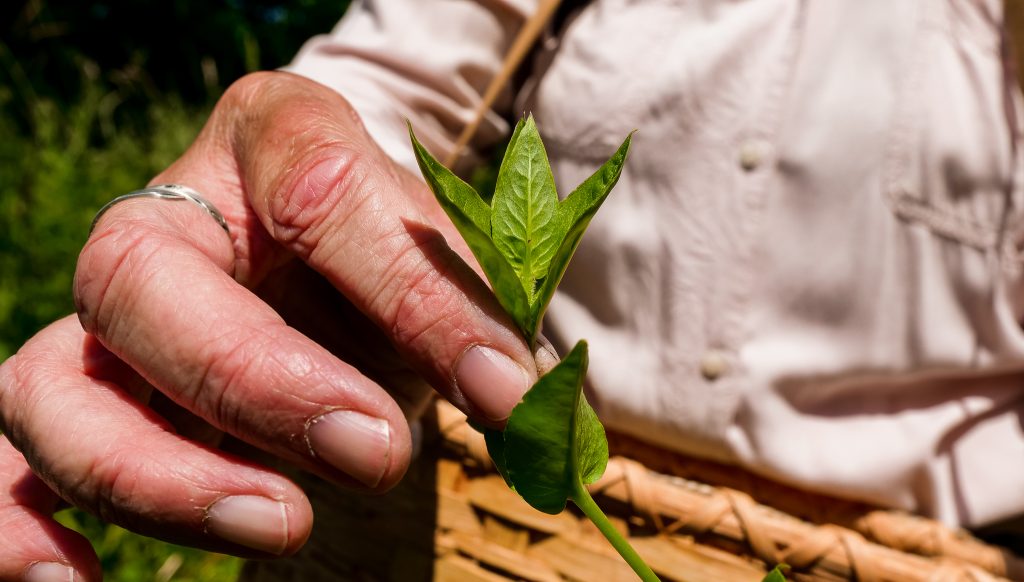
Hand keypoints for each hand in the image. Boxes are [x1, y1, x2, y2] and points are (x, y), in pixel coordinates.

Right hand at [0, 71, 543, 573]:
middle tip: (373, 452)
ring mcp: (109, 320)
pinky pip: (7, 465)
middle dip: (252, 380)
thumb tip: (512, 400)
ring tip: (282, 524)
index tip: (499, 386)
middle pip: (138, 280)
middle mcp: (165, 217)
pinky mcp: (85, 404)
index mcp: (270, 139)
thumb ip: (470, 310)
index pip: (318, 187)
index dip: (412, 291)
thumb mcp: (445, 263)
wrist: (339, 274)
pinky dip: (23, 527)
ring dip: (155, 474)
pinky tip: (84, 580)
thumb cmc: (392, 263)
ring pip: (54, 386)